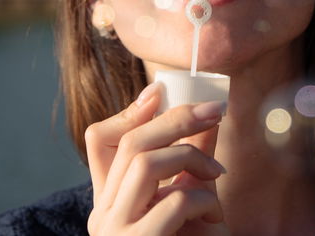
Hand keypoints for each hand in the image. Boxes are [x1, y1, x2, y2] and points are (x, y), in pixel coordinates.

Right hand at [85, 82, 229, 234]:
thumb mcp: (188, 201)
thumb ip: (190, 164)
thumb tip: (205, 115)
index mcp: (108, 202)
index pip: (98, 140)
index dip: (128, 111)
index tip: (159, 92)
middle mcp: (103, 215)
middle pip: (130, 143)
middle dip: (176, 119)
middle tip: (214, 111)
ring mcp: (116, 232)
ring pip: (145, 163)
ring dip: (190, 156)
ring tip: (217, 173)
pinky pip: (175, 202)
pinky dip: (203, 200)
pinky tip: (214, 215)